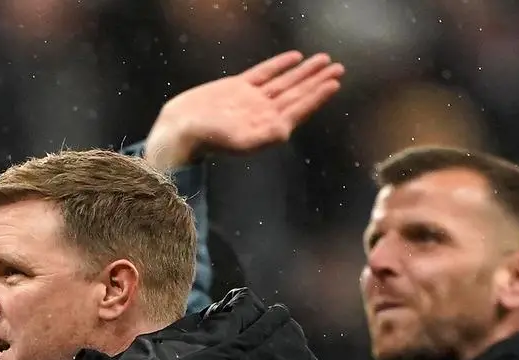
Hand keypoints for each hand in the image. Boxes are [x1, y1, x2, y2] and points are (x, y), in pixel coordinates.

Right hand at [143, 51, 344, 171]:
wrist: (180, 129)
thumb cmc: (207, 139)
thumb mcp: (238, 141)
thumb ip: (264, 137)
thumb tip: (285, 131)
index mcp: (269, 128)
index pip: (299, 108)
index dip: (318, 96)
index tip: (335, 83)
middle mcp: (264, 114)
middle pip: (297, 94)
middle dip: (318, 81)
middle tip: (338, 68)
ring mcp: (252, 100)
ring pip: (285, 83)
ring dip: (305, 72)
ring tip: (324, 61)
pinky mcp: (238, 88)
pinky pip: (265, 73)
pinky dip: (280, 65)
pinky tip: (294, 58)